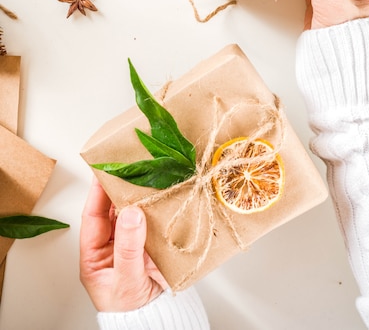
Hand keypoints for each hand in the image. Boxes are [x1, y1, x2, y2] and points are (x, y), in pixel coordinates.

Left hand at [80, 177, 166, 311]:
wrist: (158, 320)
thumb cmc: (130, 308)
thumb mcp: (125, 279)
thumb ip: (128, 248)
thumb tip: (132, 214)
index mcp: (95, 253)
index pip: (93, 215)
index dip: (97, 192)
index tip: (103, 170)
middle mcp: (113, 243)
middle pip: (114, 208)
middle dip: (121, 188)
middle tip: (130, 167)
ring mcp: (134, 241)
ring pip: (135, 211)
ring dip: (141, 196)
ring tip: (147, 177)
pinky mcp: (153, 242)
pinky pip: (154, 220)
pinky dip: (159, 207)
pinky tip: (163, 196)